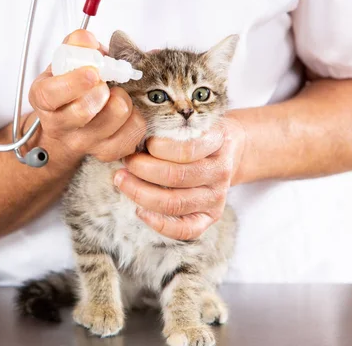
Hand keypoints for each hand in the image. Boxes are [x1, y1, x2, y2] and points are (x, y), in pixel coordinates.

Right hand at [29, 30, 145, 162]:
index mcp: (44, 99)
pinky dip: (136, 117)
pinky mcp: (107, 153)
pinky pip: (133, 132)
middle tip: (105, 82)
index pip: (51, 95)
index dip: (73, 83)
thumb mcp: (64, 64)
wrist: (68, 129)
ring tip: (116, 94)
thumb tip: (86, 39)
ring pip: (116, 117)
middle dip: (103, 89)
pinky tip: (125, 112)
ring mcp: (84, 143)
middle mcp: (60, 126)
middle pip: (86, 110)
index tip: (91, 72)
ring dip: (122, 98)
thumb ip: (75, 47)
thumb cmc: (68, 91)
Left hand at [113, 117, 245, 240]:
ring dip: (141, 193)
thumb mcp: (191, 122)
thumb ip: (168, 128)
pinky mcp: (211, 216)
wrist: (229, 150)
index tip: (142, 142)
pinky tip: (140, 212)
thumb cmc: (198, 134)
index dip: (157, 147)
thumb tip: (131, 138)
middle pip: (177, 176)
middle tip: (125, 162)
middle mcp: (220, 171)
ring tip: (122, 182)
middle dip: (142, 169)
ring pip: (175, 203)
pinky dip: (160, 224)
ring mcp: (217, 197)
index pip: (186, 149)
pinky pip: (186, 230)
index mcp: (217, 142)